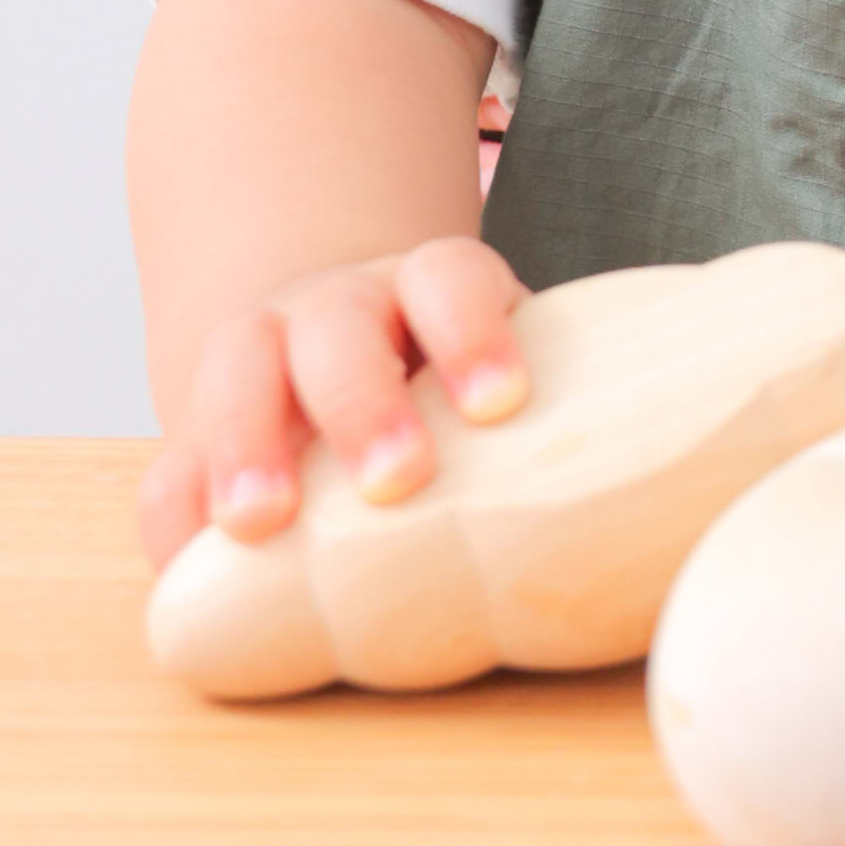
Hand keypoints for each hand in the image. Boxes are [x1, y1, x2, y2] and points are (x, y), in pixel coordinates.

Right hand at [135, 239, 531, 570]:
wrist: (333, 350)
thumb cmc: (453, 391)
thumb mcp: (502, 378)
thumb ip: (562, 422)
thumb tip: (676, 501)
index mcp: (427, 289)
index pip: (450, 278)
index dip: (475, 332)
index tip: (503, 403)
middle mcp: (338, 309)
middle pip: (341, 328)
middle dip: (365, 401)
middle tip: (398, 480)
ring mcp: (258, 357)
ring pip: (240, 367)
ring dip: (249, 444)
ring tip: (264, 525)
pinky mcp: (197, 431)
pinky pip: (168, 461)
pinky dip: (175, 514)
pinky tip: (190, 567)